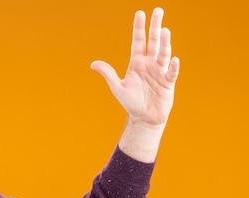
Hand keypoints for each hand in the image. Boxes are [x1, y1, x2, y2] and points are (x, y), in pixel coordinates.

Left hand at [91, 7, 179, 126]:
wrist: (144, 118)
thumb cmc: (131, 102)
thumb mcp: (117, 87)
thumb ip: (108, 74)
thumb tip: (93, 64)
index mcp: (137, 63)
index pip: (138, 42)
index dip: (138, 28)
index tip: (140, 13)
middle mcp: (149, 64)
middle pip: (153, 42)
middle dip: (154, 26)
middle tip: (158, 10)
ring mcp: (160, 71)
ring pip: (163, 53)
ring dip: (164, 42)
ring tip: (164, 30)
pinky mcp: (168, 82)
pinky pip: (171, 72)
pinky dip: (173, 66)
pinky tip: (174, 60)